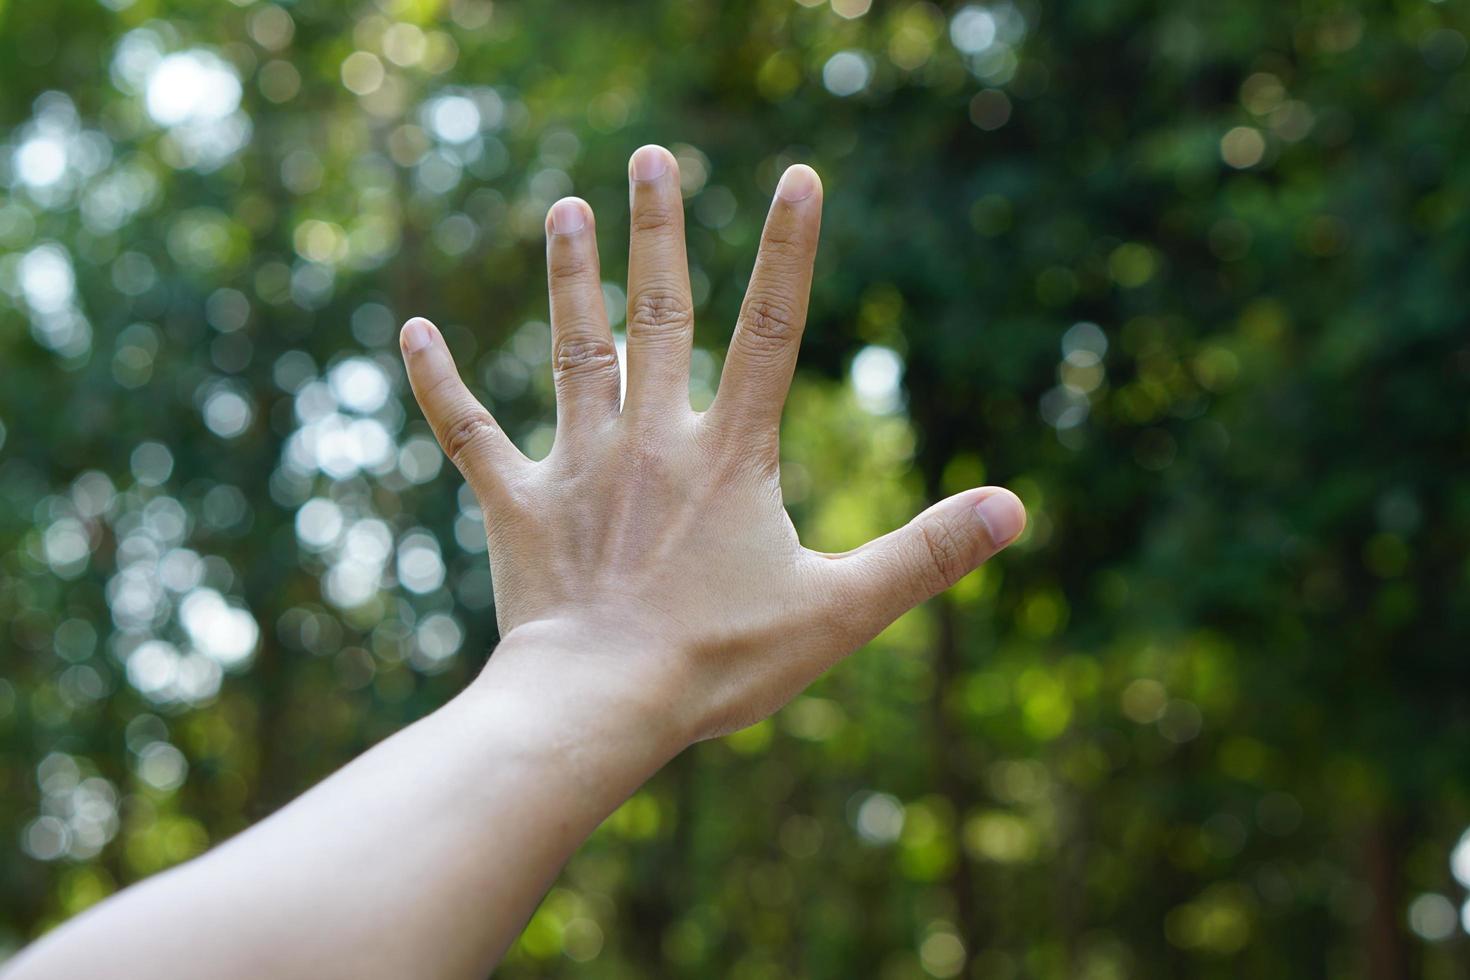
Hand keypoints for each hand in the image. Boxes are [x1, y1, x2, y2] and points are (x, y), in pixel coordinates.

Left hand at [399, 145, 1024, 744]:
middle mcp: (650, 441)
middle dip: (658, 231)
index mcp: (729, 457)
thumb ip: (926, 553)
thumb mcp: (840, 611)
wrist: (600, 706)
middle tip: (649, 155)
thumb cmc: (721, 663)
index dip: (788, 252)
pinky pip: (468, 433)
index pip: (769, 332)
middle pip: (660, 314)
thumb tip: (1016, 509)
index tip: (797, 176)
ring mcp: (577, 468)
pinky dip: (438, 383)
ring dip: (567, 277)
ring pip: (571, 351)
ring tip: (562, 207)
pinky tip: (409, 329)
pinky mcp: (515, 506)